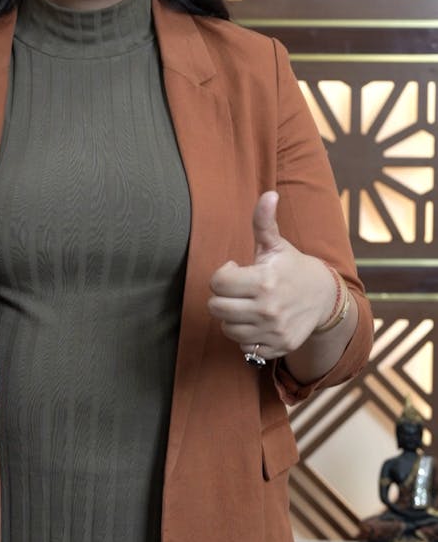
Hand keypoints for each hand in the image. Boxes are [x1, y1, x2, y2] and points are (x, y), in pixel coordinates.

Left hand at [208, 191, 336, 362]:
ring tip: (247, 305)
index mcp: (264, 280)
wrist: (325, 298)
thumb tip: (268, 194)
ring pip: (228, 329)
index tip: (235, 270)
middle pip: (216, 308)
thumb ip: (264, 222)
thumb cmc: (293, 268)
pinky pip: (245, 347)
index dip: (222, 274)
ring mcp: (273, 330)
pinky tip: (257, 322)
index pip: (217, 283)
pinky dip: (247, 336)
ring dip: (232, 317)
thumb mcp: (277, 245)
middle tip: (236, 290)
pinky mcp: (278, 346)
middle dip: (222, 297)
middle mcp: (268, 308)